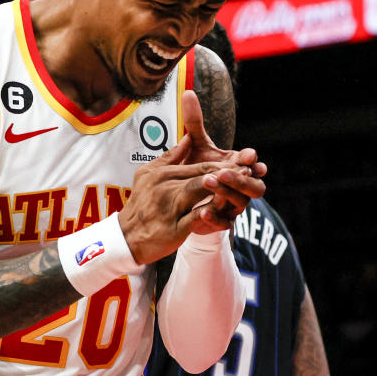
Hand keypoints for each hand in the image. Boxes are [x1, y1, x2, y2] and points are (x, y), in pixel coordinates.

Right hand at [117, 136, 247, 263]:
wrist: (127, 237)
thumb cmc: (140, 204)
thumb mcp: (148, 174)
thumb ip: (170, 156)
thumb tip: (187, 138)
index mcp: (162, 173)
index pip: (198, 165)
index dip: (221, 163)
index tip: (241, 162)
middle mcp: (166, 186)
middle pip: (202, 174)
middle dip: (227, 171)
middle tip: (249, 169)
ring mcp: (170, 206)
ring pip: (199, 190)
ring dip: (222, 186)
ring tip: (241, 185)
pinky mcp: (174, 227)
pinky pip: (196, 217)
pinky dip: (212, 215)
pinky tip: (228, 215)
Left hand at [180, 90, 265, 228]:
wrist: (188, 198)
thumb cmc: (198, 167)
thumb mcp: (196, 144)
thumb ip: (194, 122)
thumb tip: (188, 92)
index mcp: (240, 168)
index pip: (254, 165)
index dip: (253, 160)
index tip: (249, 154)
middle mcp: (242, 187)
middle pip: (256, 187)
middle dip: (241, 178)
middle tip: (224, 170)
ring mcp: (234, 205)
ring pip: (242, 203)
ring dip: (227, 193)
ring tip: (210, 183)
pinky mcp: (222, 221)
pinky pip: (224, 222)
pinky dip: (215, 216)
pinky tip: (202, 211)